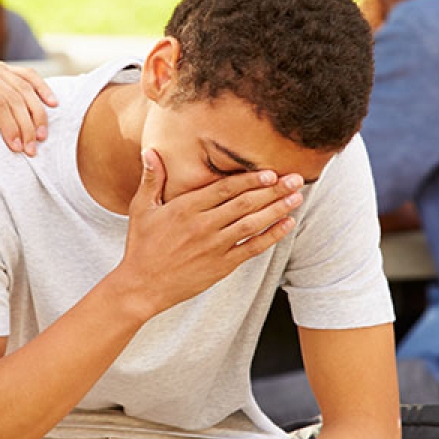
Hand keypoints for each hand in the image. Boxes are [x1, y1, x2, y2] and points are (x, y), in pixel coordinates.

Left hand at [0, 61, 56, 155]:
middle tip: (32, 150)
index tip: (17, 148)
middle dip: (26, 125)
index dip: (9, 125)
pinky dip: (42, 89)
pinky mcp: (5, 69)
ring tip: (42, 137)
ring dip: (37, 113)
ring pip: (24, 88)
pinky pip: (28, 76)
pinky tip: (54, 104)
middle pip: (13, 97)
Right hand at [116, 148, 303, 316]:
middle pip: (245, 203)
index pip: (224, 189)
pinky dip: (272, 236)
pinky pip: (252, 248)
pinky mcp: (221, 266)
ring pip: (253, 224)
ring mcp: (214, 247)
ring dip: (277, 210)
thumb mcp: (141, 209)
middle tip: (296, 179)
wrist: (141, 286)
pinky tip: (287, 224)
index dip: (250, 179)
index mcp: (184, 208)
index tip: (271, 172)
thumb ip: (152, 179)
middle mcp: (202, 226)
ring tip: (297, 198)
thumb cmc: (141, 246)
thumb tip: (150, 151)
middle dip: (273, 190)